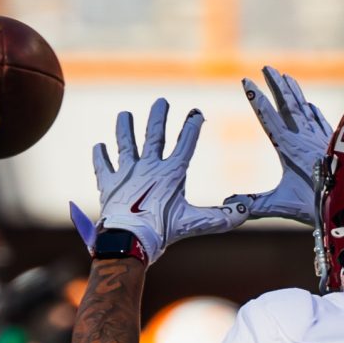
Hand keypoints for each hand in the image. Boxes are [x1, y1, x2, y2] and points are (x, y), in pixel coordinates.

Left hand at [83, 98, 249, 262]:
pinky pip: (103, 166)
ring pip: (126, 144)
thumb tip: (245, 212)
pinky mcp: (109, 184)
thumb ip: (221, 218)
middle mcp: (148, 167)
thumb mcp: (194, 223)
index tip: (197, 112)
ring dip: (125, 128)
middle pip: (154, 135)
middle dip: (158, 116)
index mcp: (171, 173)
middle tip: (161, 101)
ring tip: (124, 115)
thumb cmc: (161, 232)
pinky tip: (99, 147)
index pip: (185, 143)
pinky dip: (100, 157)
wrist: (129, 241)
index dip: (192, 126)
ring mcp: (126, 173)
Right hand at [232, 66, 332, 224]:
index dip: (256, 99)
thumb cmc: (317, 204)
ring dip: (294, 92)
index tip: (246, 80)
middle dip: (276, 85)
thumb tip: (230, 205)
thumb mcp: (282, 205)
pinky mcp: (332, 144)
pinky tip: (310, 105)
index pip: (268, 117)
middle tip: (266, 67)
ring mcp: (320, 139)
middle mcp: (304, 137)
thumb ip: (255, 205)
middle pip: (288, 105)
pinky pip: (320, 121)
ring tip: (286, 76)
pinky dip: (313, 111)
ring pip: (304, 109)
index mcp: (289, 147)